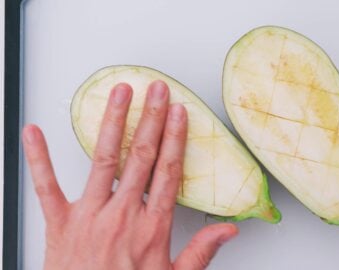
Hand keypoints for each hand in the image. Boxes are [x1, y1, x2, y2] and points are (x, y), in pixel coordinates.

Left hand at [23, 81, 237, 269]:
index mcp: (150, 227)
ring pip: (103, 159)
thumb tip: (228, 230)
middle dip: (151, 119)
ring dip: (112, 123)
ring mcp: (88, 215)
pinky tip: (34, 132)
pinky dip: (38, 158)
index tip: (178, 113)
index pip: (167, 172)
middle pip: (141, 157)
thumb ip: (201, 251)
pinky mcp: (59, 223)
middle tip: (156, 90)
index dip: (175, 138)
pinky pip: (45, 186)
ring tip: (119, 94)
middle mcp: (121, 215)